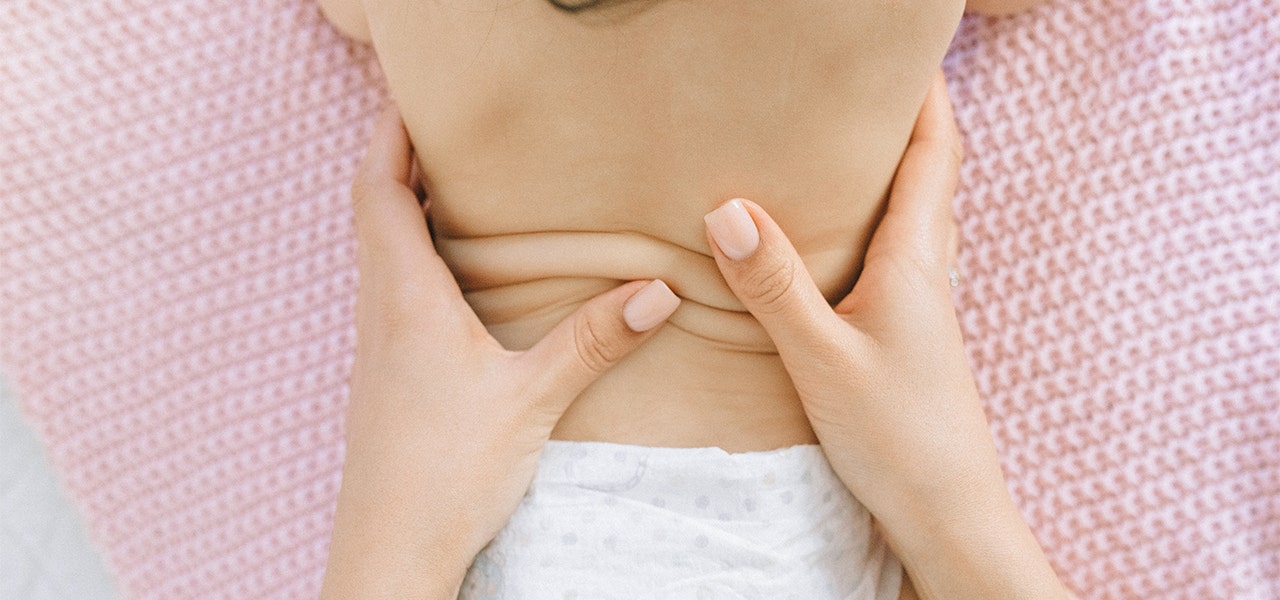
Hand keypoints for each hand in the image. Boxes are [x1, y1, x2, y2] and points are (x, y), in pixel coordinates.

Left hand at [321, 106, 679, 598]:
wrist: (390, 552)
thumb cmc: (444, 475)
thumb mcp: (530, 401)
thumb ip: (592, 340)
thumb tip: (655, 289)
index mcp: (406, 301)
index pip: (379, 194)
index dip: (389, 140)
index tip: (412, 101)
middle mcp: (382, 316)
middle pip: (375, 215)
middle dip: (400, 164)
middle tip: (445, 132)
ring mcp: (379, 350)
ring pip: (382, 257)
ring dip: (406, 213)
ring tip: (454, 190)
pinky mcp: (389, 380)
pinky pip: (394, 297)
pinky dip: (417, 264)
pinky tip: (459, 285)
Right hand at [702, 72, 1071, 598]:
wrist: (947, 510)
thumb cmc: (897, 435)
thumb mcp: (820, 357)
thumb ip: (774, 285)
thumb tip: (727, 209)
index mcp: (915, 260)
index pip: (933, 154)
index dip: (926, 97)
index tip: (904, 57)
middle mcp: (928, 272)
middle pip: (931, 175)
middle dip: (909, 121)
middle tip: (865, 88)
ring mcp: (924, 306)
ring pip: (918, 216)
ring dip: (897, 171)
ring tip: (850, 146)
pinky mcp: (911, 335)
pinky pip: (901, 256)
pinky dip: (880, 223)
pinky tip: (843, 243)